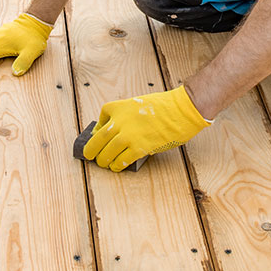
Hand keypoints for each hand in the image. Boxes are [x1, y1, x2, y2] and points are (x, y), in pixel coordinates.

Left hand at [83, 85, 211, 171]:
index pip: (99, 123)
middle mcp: (120, 121)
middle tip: (90, 155)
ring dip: (103, 160)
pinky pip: (122, 160)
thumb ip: (125, 116)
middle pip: (98, 140)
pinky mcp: (139, 148)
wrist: (180, 110)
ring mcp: (128, 135)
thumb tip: (115, 132)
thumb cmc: (163, 107)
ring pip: (107, 153)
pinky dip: (117, 165)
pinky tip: (117, 166)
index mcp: (118, 108)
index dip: (95, 133)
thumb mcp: (137, 104)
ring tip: (104, 163)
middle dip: (91, 150)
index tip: (95, 138)